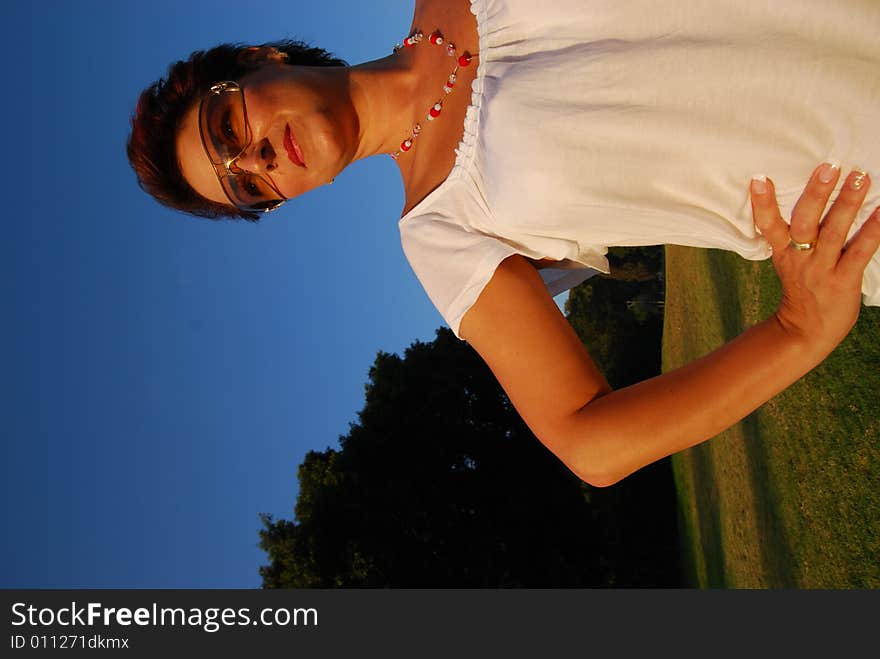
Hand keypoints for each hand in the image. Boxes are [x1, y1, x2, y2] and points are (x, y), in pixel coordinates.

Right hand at [750, 163, 879, 359]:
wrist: (806, 331)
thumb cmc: (802, 290)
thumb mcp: (789, 262)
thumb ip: (796, 235)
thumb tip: (811, 197)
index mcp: (783, 253)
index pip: (769, 226)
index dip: (763, 204)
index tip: (760, 178)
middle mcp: (801, 258)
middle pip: (805, 222)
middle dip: (815, 194)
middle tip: (828, 166)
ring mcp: (822, 269)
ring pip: (834, 232)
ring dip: (847, 203)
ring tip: (859, 177)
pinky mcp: (844, 280)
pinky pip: (859, 252)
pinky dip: (872, 230)